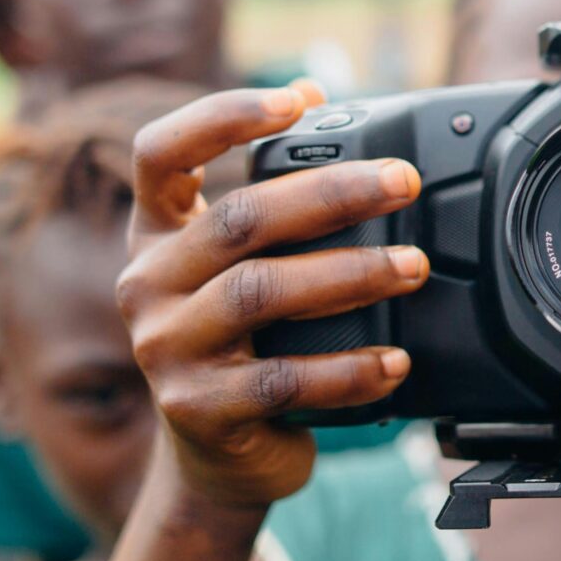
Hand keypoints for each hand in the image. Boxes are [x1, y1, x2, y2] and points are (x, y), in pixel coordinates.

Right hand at [119, 82, 428, 510]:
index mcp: (157, 235)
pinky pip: (281, 380)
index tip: (300, 99)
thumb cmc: (247, 346)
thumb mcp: (241, 273)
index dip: (223, 116)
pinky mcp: (197, 410)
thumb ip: (275, 216)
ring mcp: (166, 349)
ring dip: (349, 274)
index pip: (161, 153)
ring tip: (412, 266)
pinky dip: (347, 368)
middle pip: (238, 219)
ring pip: (260, 293)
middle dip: (331, 193)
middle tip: (403, 182)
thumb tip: (349, 132)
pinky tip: (394, 361)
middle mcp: (147, 284)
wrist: (221, 461)